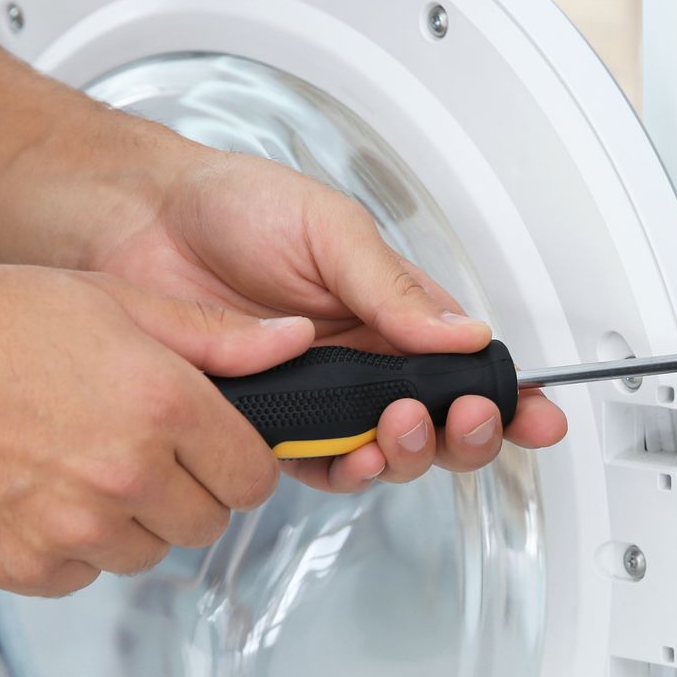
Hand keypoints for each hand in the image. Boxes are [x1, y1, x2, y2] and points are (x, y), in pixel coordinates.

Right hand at [0, 264, 312, 595]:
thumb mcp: (108, 300)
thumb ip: (214, 333)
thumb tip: (296, 342)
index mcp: (163, 403)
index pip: (256, 475)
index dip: (234, 460)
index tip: (208, 446)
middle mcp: (128, 472)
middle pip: (209, 522)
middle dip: (184, 491)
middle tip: (128, 446)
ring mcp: (77, 528)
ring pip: (148, 552)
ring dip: (126, 520)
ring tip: (69, 459)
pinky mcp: (29, 568)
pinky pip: (84, 575)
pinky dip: (68, 547)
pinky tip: (31, 490)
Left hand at [86, 139, 566, 491]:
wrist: (140, 224)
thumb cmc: (232, 207)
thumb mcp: (330, 228)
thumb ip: (392, 287)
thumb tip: (462, 332)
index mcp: (393, 311)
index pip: (467, 364)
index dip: (507, 397)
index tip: (537, 417)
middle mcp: (364, 361)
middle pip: (438, 423)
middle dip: (463, 434)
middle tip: (458, 419)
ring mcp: (320, 398)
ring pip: (386, 453)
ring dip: (406, 455)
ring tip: (396, 431)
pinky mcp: (273, 425)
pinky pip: (321, 466)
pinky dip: (345, 470)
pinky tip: (351, 456)